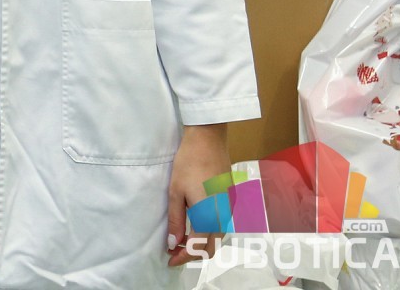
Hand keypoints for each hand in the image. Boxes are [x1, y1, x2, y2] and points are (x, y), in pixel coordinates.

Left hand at [166, 123, 230, 266]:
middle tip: (174, 252)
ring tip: (181, 241)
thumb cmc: (188, 163)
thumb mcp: (176, 192)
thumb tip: (173, 243)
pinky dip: (208, 231)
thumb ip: (176, 220)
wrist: (209, 139)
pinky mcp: (230, 199)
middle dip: (194, 253)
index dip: (184, 257)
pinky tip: (194, 226)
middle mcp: (224, 216)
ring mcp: (230, 207)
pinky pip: (221, 224)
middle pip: (212, 246)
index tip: (169, 260)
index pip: (199, 247)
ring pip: (218, 236)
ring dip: (202, 243)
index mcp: (211, 216)